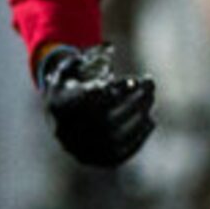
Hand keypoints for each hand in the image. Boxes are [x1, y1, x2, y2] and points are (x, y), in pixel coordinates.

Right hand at [38, 44, 156, 168]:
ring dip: (140, 116)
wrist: (59, 125)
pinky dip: (139, 136)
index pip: (89, 100)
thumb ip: (85, 58)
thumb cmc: (68, 91)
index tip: (133, 81)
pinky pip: (122, 153)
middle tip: (151, 84)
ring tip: (150, 100)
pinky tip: (149, 120)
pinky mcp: (96, 162)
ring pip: (117, 136)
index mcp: (58, 108)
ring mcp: (82, 150)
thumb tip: (110, 46)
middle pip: (108, 118)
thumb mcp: (68, 71)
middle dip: (135, 100)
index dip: (114, 91)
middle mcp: (67, 133)